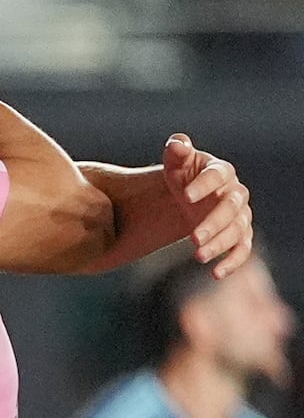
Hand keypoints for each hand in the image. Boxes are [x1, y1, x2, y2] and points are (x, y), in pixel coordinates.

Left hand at [163, 133, 251, 277]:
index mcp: (221, 171)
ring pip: (237, 232)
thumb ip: (176, 151)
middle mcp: (235, 193)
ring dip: (220, 245)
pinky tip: (215, 274)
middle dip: (213, 223)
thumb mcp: (175, 163)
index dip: (203, 185)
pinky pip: (242, 250)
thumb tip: (178, 143)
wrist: (189, 195)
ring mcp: (240, 216)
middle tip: (192, 237)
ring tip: (197, 256)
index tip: (184, 196)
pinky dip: (232, 262)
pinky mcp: (239, 235)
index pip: (217, 176)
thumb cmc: (182, 175)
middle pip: (230, 209)